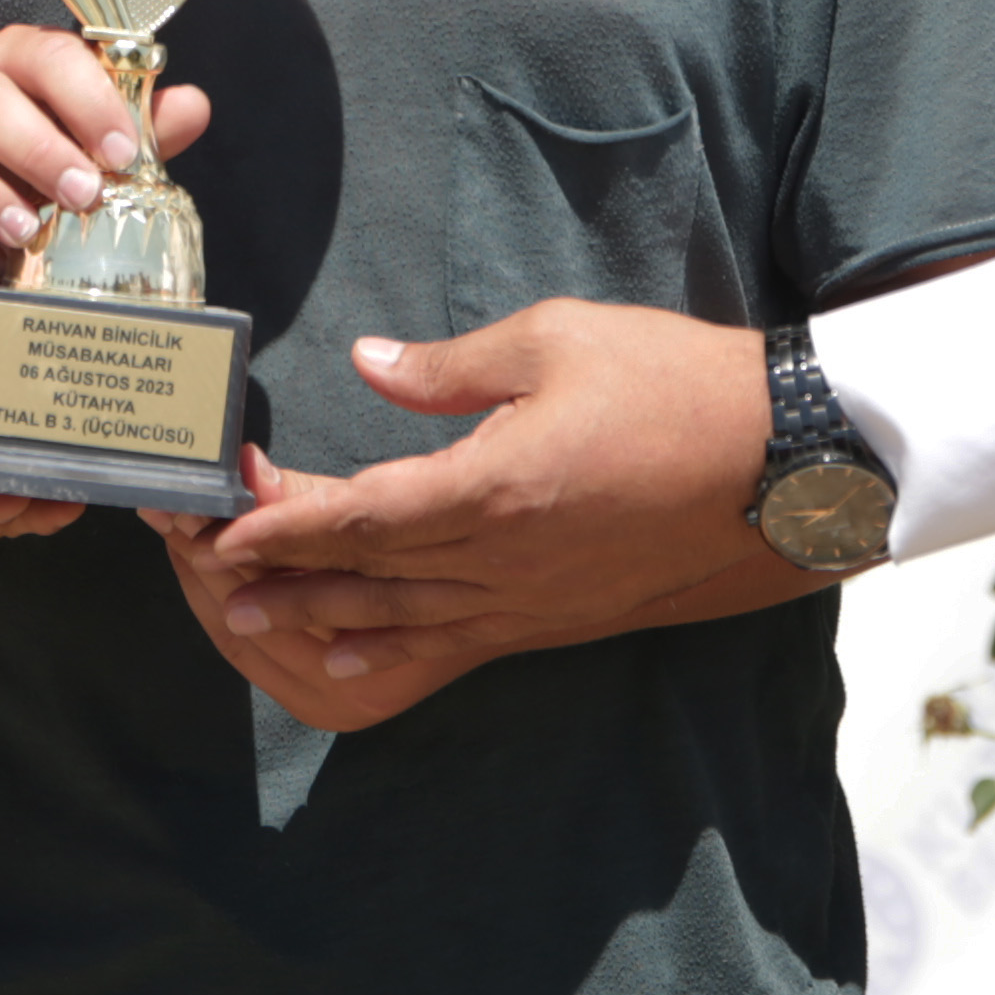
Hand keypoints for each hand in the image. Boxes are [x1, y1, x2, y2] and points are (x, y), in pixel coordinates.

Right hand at [0, 25, 207, 291]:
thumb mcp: (93, 145)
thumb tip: (195, 105)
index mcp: (17, 61)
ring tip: (26, 233)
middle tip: (84, 196)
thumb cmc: (42, 167)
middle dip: (36, 148)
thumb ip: (141, 128)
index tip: (123, 153)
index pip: (49, 57)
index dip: (87, 100)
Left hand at [196, 301, 785, 657]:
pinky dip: (392, 650)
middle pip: (367, 575)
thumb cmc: (675, 384)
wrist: (787, 465)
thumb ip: (450, 366)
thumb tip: (367, 364)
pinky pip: (456, 644)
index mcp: (496, 487)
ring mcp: (533, 601)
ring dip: (320, 617)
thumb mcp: (557, 340)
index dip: (283, 524)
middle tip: (208, 573)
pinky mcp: (560, 619)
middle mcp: (504, 562)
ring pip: (402, 620)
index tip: (220, 524)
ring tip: (249, 618)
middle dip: (280, 574)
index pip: (361, 515)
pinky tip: (348, 654)